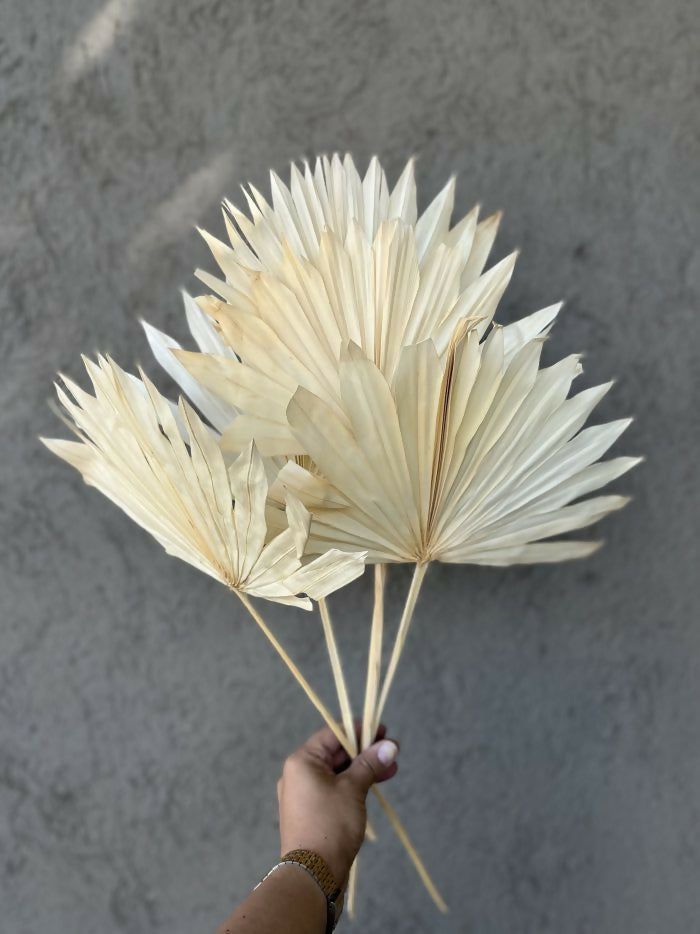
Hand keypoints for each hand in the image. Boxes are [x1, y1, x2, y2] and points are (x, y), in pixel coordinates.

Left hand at [277, 721, 398, 889]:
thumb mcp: (353, 789)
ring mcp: (305, 794)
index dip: (359, 730)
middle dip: (365, 751)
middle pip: (336, 753)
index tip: (383, 730)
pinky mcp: (313, 811)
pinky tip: (375, 785)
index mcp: (302, 761)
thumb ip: (370, 763)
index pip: (333, 734)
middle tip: (392, 750)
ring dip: (364, 769)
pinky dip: (354, 785)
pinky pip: (335, 789)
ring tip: (391, 769)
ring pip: (338, 772)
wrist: (313, 874)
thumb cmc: (330, 824)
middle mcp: (299, 774)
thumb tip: (390, 746)